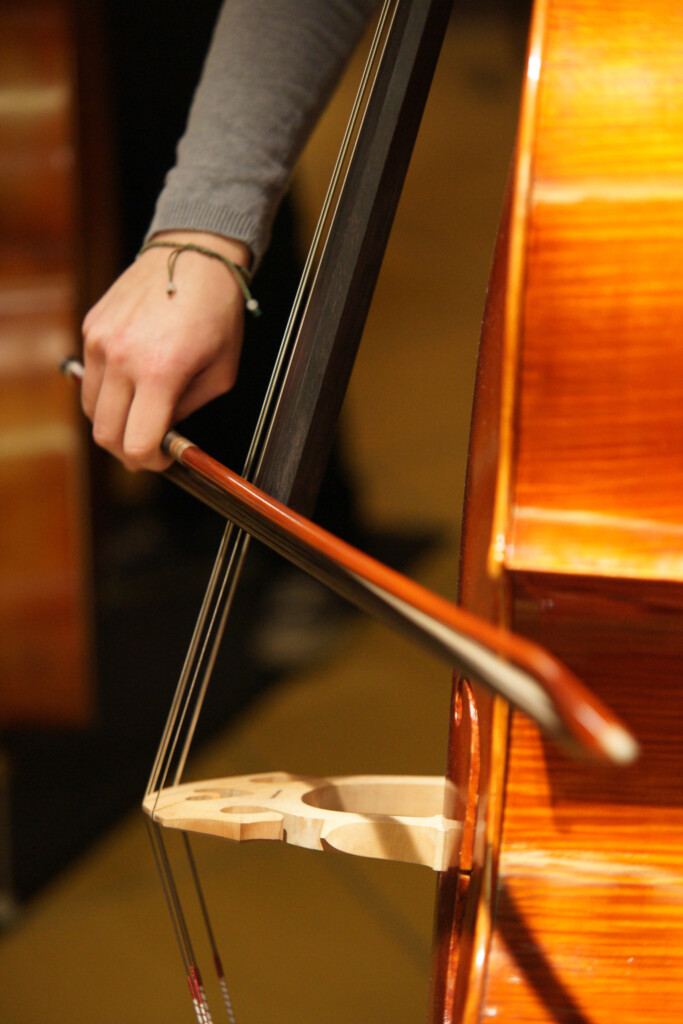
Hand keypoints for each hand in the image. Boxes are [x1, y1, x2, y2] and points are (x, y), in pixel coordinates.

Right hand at [81, 230, 250, 471]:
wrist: (194, 255)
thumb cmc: (216, 311)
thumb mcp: (222, 373)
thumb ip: (189, 409)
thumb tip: (166, 433)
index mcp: (160, 372)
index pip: (137, 443)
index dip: (149, 462)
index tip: (160, 458)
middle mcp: (123, 358)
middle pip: (106, 433)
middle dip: (127, 449)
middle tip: (148, 446)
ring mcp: (100, 341)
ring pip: (91, 408)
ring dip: (113, 421)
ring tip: (139, 414)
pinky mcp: (91, 327)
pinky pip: (90, 376)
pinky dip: (106, 389)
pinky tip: (131, 380)